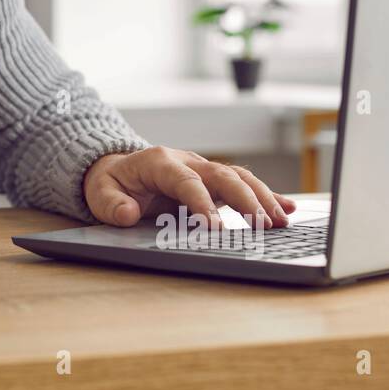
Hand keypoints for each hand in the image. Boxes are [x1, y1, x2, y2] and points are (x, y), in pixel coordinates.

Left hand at [82, 145, 296, 230]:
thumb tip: (126, 215)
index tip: (214, 227)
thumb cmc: (111, 184)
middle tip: (262, 224)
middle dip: (244, 199)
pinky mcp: (214, 182)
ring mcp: (203, 170)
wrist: (118, 170)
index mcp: (160, 162)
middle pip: (222, 176)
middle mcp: (187, 161)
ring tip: (281, 221)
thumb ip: (111, 204)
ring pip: (239, 178)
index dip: (200, 203)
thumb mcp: (100, 194)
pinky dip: (266, 195)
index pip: (186, 182)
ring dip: (262, 198)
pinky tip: (288, 208)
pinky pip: (244, 185)